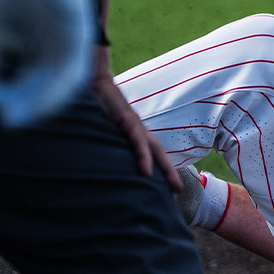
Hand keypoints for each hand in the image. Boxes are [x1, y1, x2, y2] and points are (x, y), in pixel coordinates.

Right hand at [89, 46, 180, 189]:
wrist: (94, 82)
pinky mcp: (127, 121)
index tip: (167, 186)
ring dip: (165, 169)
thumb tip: (100, 158)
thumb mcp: (103, 128)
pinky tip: (146, 171)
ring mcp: (134, 125)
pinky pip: (138, 142)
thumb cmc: (97, 105)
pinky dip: (143, 157)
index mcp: (134, 132)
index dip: (160, 167)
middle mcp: (138, 129)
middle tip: (178, 191)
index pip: (151, 152)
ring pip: (155, 150)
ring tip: (173, 186)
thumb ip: (107, 141)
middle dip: (169, 172)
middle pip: (159, 153)